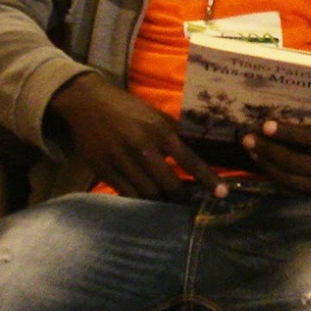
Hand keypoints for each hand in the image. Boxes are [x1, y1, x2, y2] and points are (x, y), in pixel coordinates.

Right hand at [49, 72, 224, 199]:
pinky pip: (127, 195)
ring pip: (149, 194)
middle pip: (170, 185)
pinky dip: (141, 202)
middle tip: (190, 204)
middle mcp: (142, 148)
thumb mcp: (156, 115)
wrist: (87, 103)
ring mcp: (121, 161)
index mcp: (160, 131)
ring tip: (171, 206)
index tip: (222, 193)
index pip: (190, 160)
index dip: (208, 179)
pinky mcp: (104, 171)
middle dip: (183, 198)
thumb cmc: (128, 108)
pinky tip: (148, 204)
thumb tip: (200, 152)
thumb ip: (176, 134)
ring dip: (163, 204)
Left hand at [240, 119, 310, 197]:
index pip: (310, 140)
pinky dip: (274, 176)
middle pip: (295, 163)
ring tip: (252, 151)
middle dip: (269, 151)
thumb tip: (280, 119)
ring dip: (267, 165)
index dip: (286, 133)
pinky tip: (263, 164)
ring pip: (290, 180)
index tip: (265, 125)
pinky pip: (291, 189)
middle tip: (248, 139)